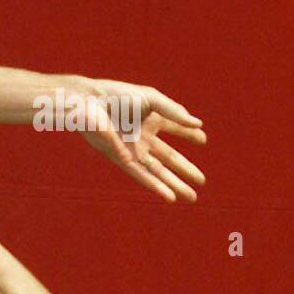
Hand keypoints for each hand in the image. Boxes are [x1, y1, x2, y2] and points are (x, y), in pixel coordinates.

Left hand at [75, 79, 206, 201]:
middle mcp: (143, 137)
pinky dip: (156, 187)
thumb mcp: (152, 99)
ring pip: (158, 171)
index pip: (175, 128)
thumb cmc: (118, 96)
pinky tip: (169, 197)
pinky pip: (141, 176)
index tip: (203, 140)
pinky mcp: (121, 158)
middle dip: (186, 170)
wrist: (90, 102)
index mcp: (151, 118)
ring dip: (174, 184)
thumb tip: (199, 124)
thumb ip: (175, 112)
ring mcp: (133, 149)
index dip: (189, 134)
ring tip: (191, 197)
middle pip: (169, 158)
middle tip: (202, 181)